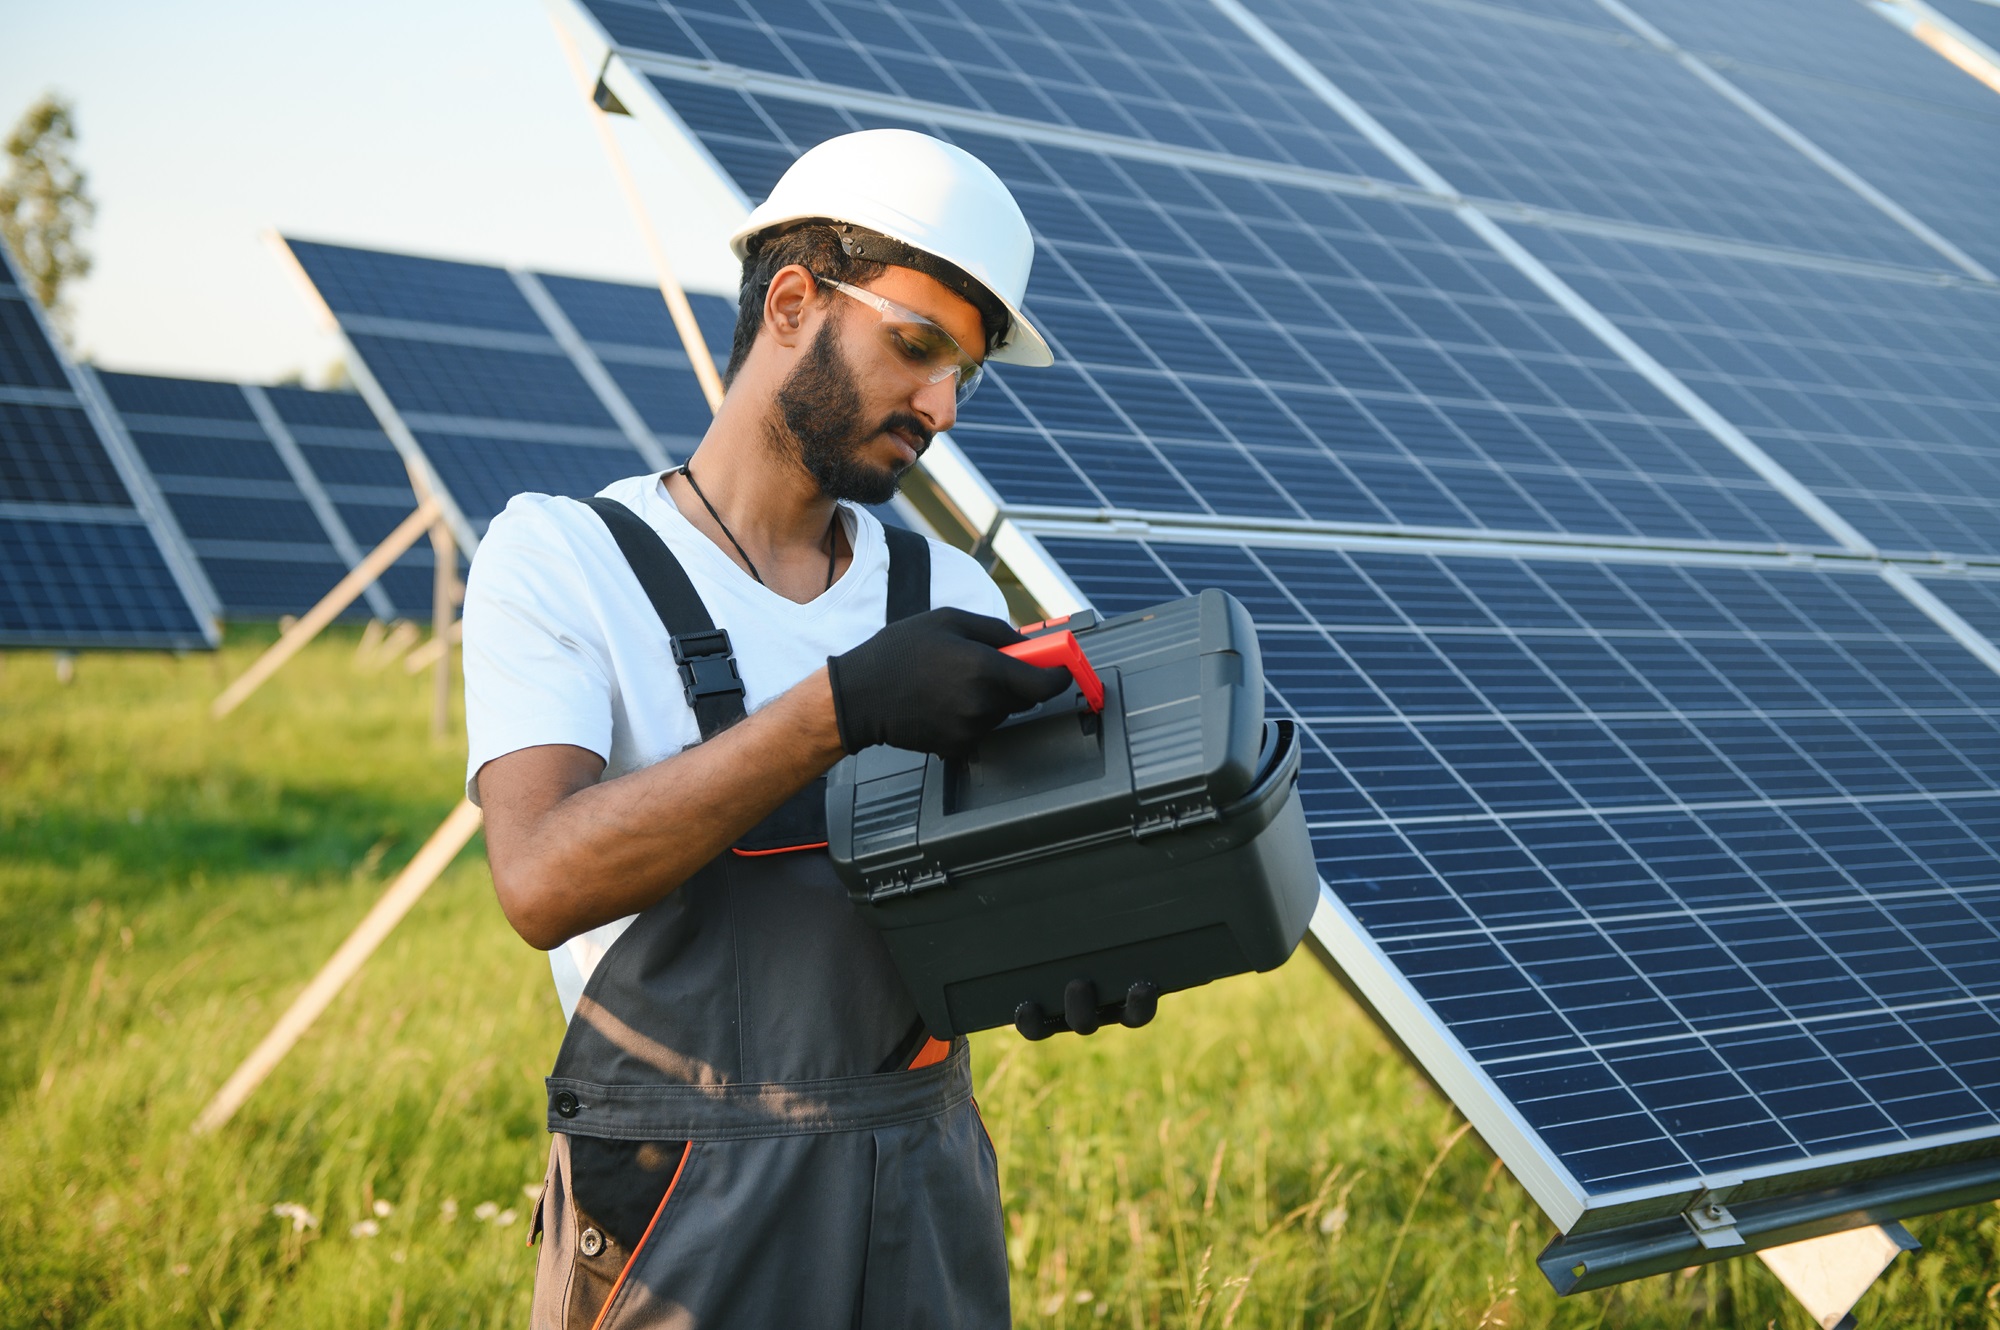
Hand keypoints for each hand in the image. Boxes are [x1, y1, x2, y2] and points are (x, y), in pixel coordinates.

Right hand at [827, 608, 1073, 758]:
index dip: (1059, 675)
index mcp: (983, 667)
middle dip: (1017, 680)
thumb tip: (1029, 644)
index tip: (1061, 669)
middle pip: (1025, 697)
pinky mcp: (958, 746)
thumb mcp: (949, 620)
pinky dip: (971, 715)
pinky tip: (942, 701)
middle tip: (987, 663)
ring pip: (1002, 712)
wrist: (860, 696)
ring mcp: (970, 729)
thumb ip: (997, 631)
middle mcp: (982, 703)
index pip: (1045, 683)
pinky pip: (981, 727)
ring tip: (953, 680)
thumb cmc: (900, 652)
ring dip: (991, 697)